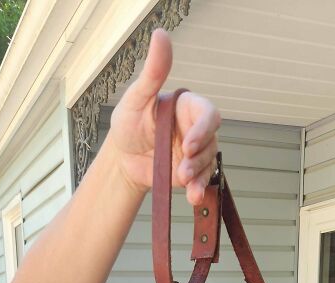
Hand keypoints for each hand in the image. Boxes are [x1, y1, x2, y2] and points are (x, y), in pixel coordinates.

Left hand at [109, 29, 220, 204]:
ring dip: (199, 175)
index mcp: (187, 108)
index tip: (188, 145)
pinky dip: (199, 190)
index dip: (203, 130)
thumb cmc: (128, 124)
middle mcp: (195, 130)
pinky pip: (203, 181)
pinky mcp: (192, 174)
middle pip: (212, 141)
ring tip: (184, 183)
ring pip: (209, 163)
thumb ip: (153, 72)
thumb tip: (161, 35)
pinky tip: (193, 196)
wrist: (122, 160)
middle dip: (200, 157)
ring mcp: (196, 153)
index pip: (209, 115)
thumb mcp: (137, 98)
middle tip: (183, 170)